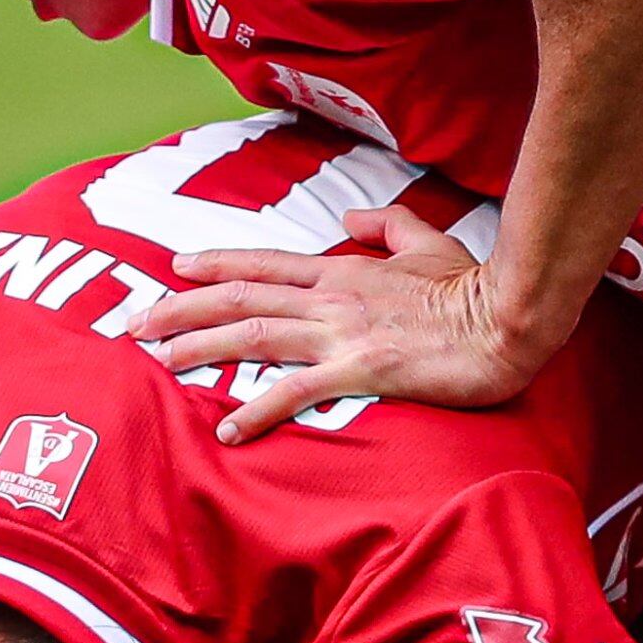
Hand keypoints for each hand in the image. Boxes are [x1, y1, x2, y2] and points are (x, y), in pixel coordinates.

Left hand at [134, 209, 559, 440]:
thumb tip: (352, 214)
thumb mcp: (428, 242)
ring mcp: (342, 334)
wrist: (506, 321)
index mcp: (344, 270)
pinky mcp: (359, 371)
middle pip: (240, 298)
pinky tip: (226, 428)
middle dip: (182, 308)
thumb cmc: (473, 289)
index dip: (215, 264)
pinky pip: (294, 391)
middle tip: (136, 324)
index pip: (264, 263)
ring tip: (160, 362)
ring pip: (253, 336)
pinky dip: (255, 408)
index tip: (174, 267)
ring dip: (201, 348)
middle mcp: (331, 298)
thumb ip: (387, 223)